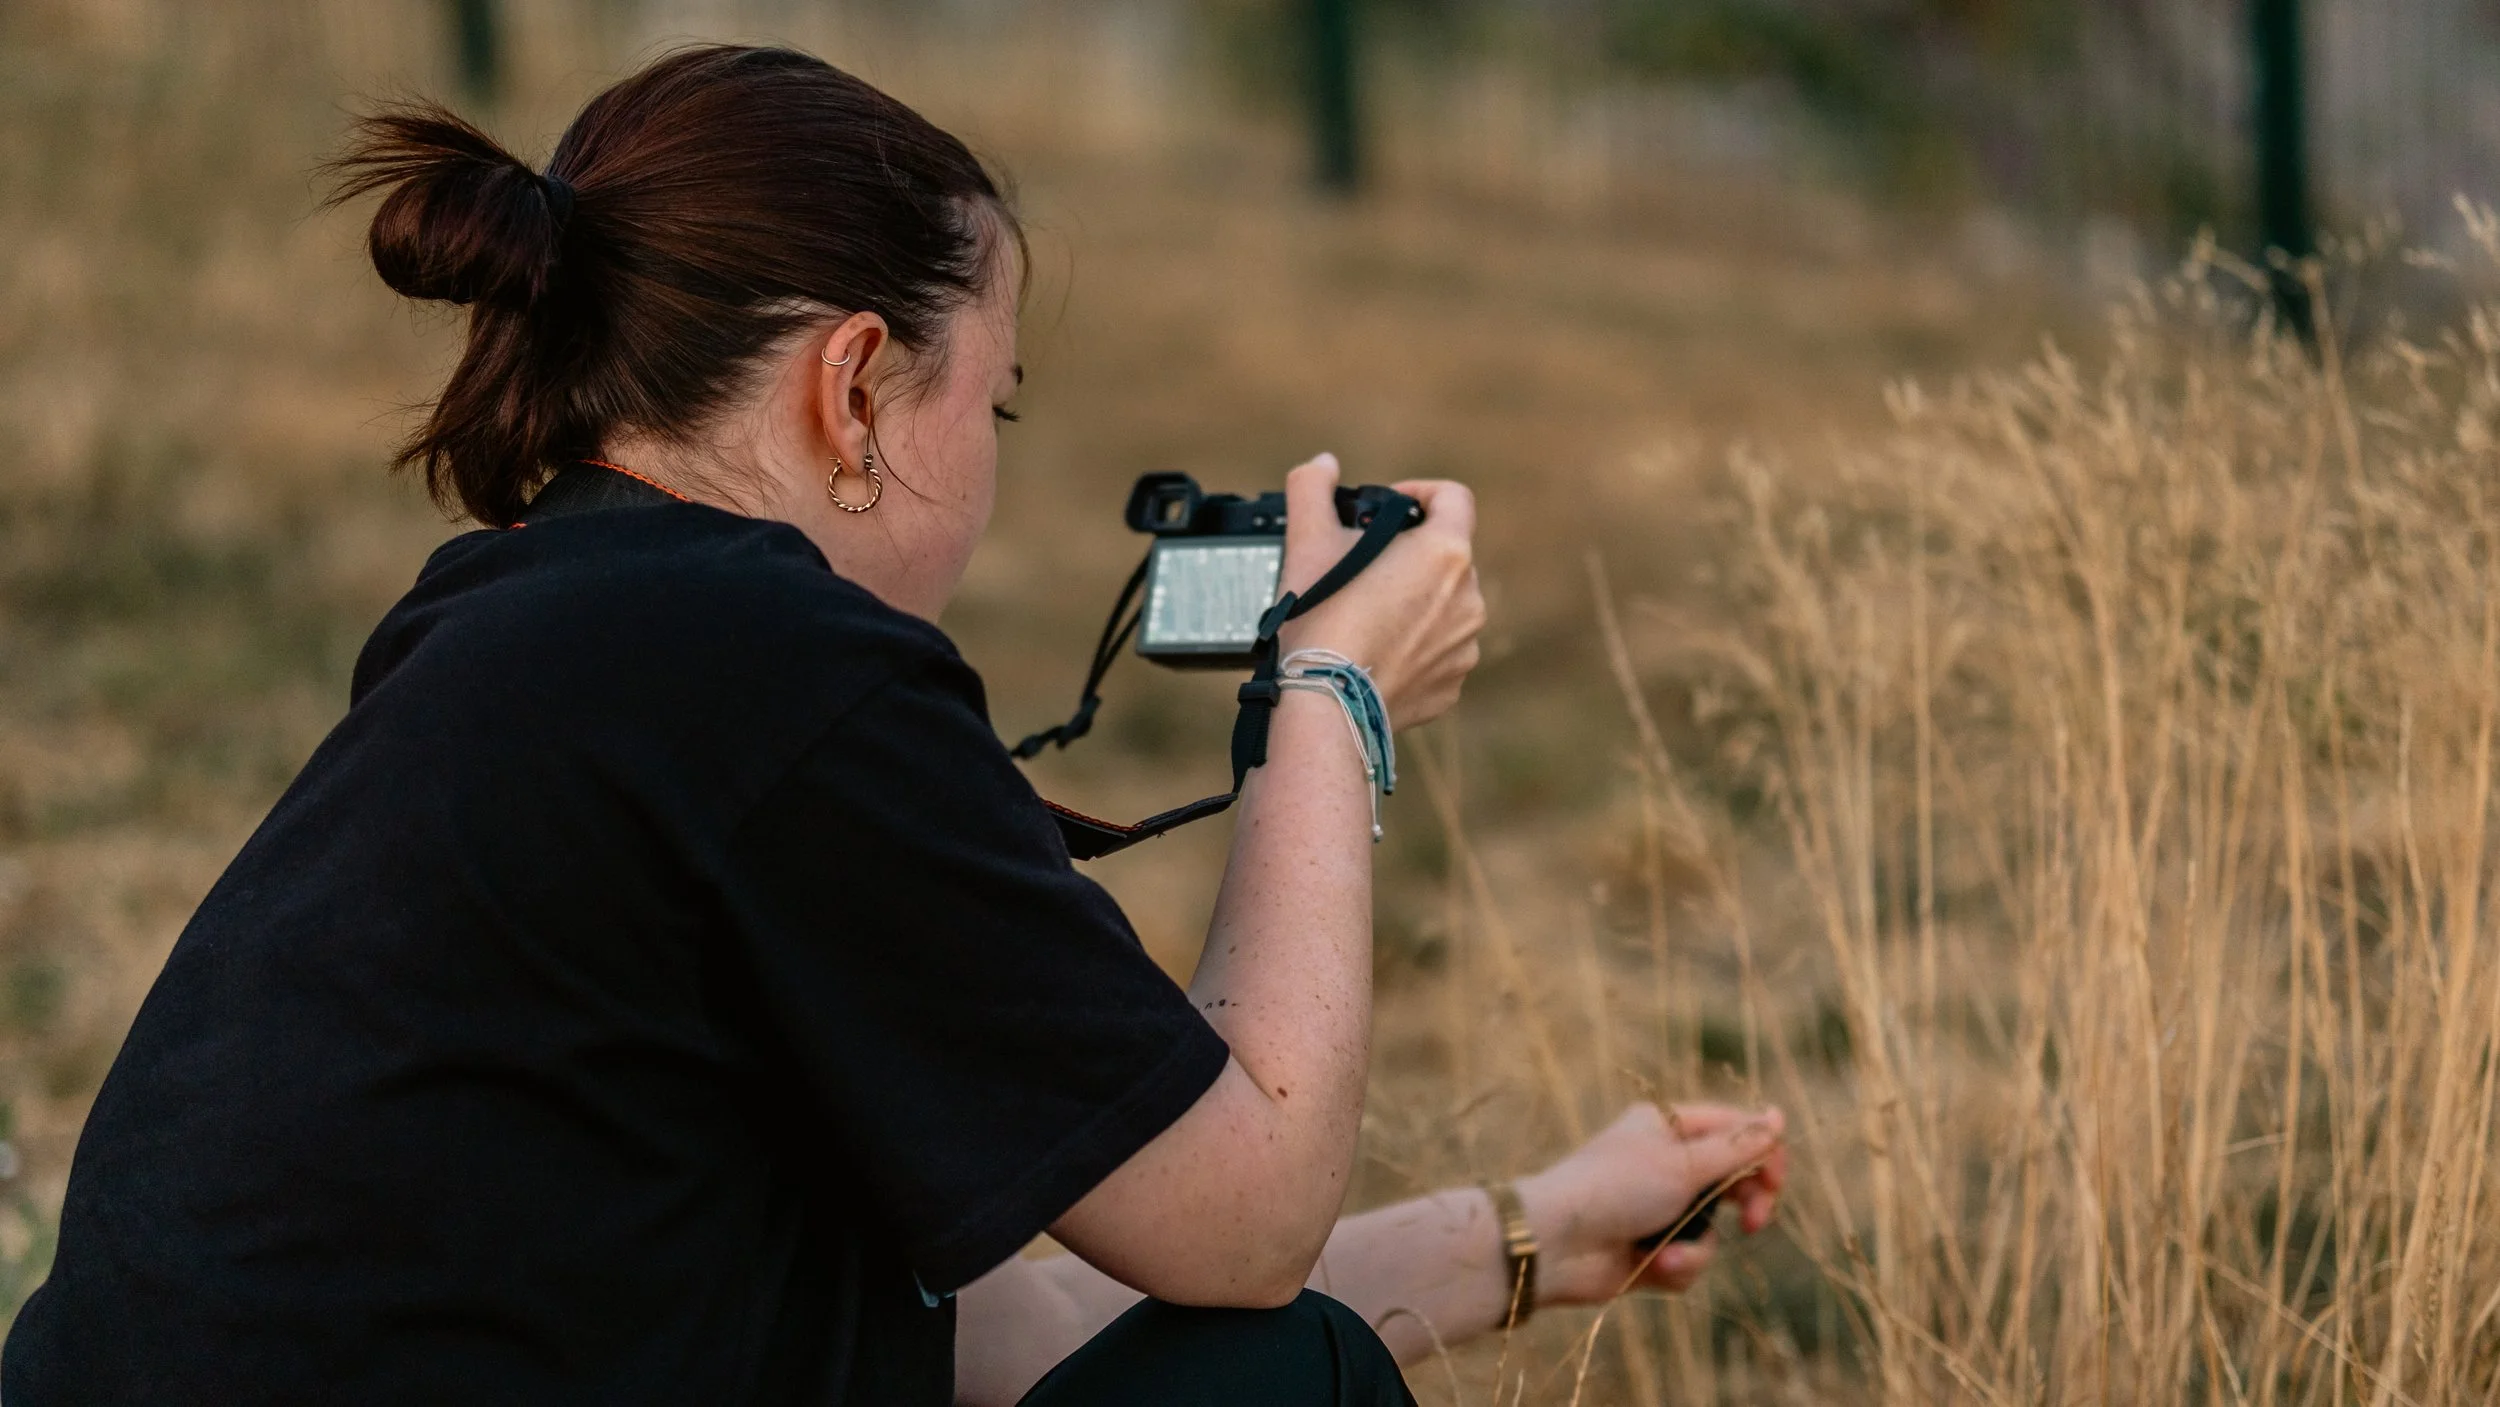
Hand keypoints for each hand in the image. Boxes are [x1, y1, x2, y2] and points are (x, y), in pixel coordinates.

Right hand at [1273, 453, 1484, 728]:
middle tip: (1363, 568)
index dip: (1421, 492)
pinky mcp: (1452, 687)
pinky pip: (1437, 656)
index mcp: (1446, 553)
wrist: (1326, 706)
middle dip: (1409, 556)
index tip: (1390, 506)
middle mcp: (1469, 598)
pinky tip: (1374, 655)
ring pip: (1444, 609)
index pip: (1454, 497)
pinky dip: (1412, 650)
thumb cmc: (1321, 618)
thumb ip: (1313, 488)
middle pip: (1446, 557)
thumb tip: (1323, 466)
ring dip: (1414, 604)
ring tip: (1366, 616)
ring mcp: (1465, 647)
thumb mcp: (1307, 541)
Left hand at [1515, 1102, 1788, 1303]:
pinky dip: (1677, 1265)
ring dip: (1698, 1246)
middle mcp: (1665, 1163)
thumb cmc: (1616, 1189)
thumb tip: (1778, 1117)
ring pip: (1713, 1228)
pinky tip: (1653, 1266)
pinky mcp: (1651, 1248)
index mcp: (1668, 1126)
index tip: (1775, 1182)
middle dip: (1746, 1205)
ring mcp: (1657, 1207)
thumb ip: (1737, 1146)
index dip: (1763, 1153)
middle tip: (1755, 1222)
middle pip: (1732, 1180)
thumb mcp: (1684, 1163)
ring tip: (1668, 1254)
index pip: (1734, 1129)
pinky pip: (1689, 1258)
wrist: (1557, 1243)